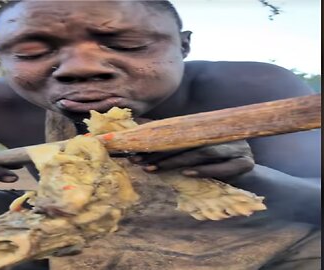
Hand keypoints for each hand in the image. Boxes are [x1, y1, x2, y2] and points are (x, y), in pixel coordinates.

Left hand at [129, 140, 254, 179]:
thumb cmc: (217, 167)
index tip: (136, 151)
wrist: (251, 181)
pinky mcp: (245, 163)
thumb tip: (144, 146)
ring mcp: (236, 148)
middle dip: (161, 153)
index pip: (180, 134)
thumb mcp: (197, 156)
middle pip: (188, 143)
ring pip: (202, 152)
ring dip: (177, 161)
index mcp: (210, 129)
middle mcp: (223, 134)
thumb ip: (179, 148)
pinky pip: (223, 167)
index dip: (157, 142)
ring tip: (155, 168)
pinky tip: (186, 174)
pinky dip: (204, 171)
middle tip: (140, 162)